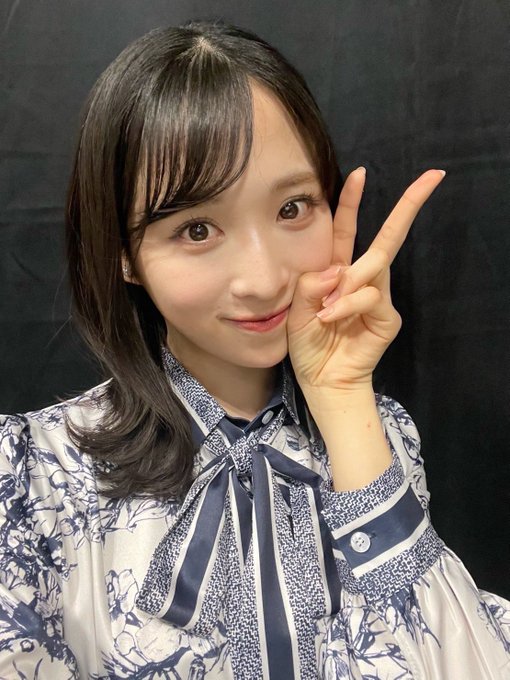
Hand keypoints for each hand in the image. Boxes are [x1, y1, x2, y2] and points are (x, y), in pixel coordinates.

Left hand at [287, 167, 445, 394]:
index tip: (360, 173)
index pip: (347, 231)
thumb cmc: (306, 344)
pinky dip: (348, 304)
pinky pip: (370, 296)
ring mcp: (377, 298)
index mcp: (336, 272)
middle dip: (408, 206)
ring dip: (346, 286)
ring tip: (325, 313)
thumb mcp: (296, 309)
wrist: (320, 380)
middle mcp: (361, 280)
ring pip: (373, 268)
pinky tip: (332, 318)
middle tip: (431, 177)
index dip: (353, 203)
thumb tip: (339, 268)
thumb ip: (311, 285)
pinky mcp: (387, 317)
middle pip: (386, 238)